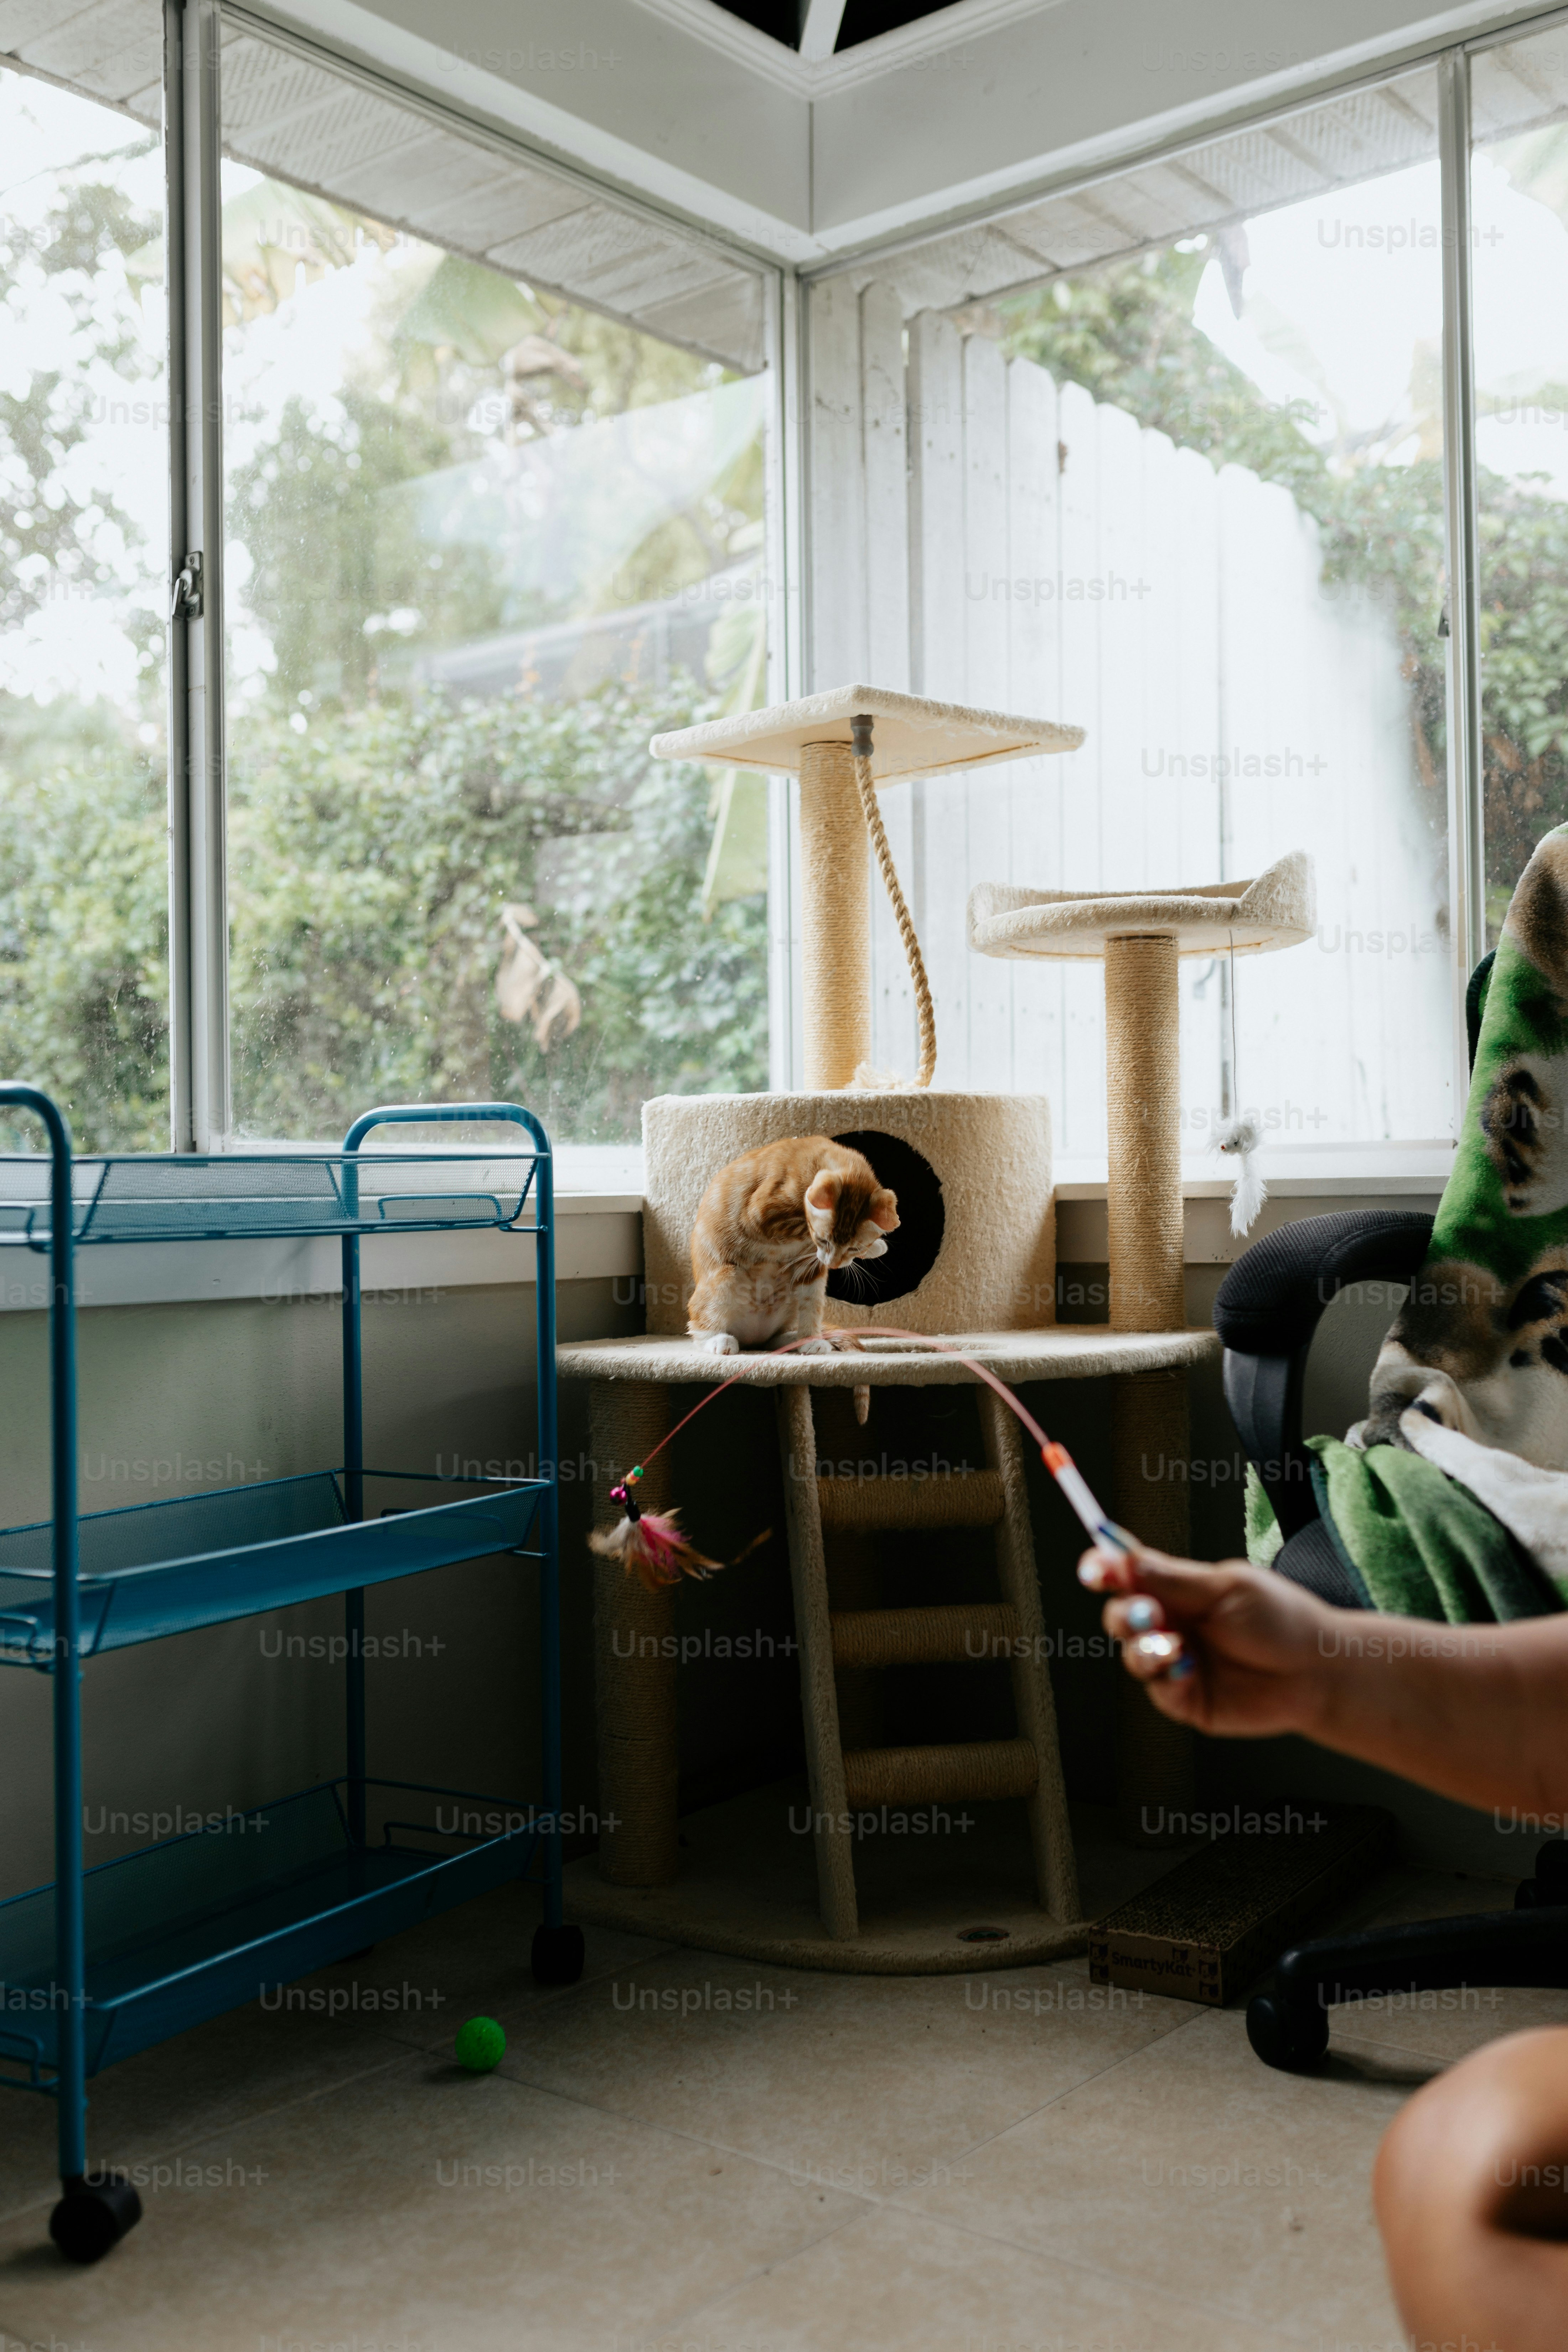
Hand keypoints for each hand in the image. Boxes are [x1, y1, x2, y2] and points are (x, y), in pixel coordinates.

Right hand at [1079, 1543, 1340, 1739]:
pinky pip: (1155, 1687)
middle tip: (1147, 1612)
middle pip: (1119, 1613)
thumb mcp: (1228, 1587)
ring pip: (1131, 1652)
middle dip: (1123, 1612)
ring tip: (1172, 1646)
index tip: (1096, 1569)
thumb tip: (1125, 1559)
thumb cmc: (1280, 1619)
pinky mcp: (1183, 1697)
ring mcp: (1174, 1661)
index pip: (1126, 1574)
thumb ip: (1173, 1578)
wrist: (1315, 1670)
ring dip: (1143, 1646)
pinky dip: (1165, 1675)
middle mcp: (1170, 1623)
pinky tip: (1188, 1667)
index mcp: (1176, 1589)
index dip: (1103, 1569)